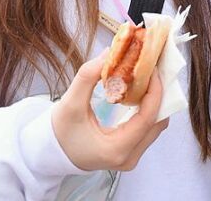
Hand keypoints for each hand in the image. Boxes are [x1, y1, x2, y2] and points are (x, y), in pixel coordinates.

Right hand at [52, 54, 168, 171]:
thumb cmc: (60, 132)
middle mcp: (128, 158)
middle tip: (153, 68)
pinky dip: (148, 108)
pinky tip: (142, 90)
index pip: (148, 118)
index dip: (155, 92)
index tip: (154, 69)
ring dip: (155, 100)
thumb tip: (109, 53)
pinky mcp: (130, 151)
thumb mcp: (70, 103)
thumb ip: (88, 76)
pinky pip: (148, 128)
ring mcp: (131, 157)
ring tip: (148, 76)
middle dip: (159, 94)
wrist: (52, 153)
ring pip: (155, 126)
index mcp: (116, 149)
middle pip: (158, 123)